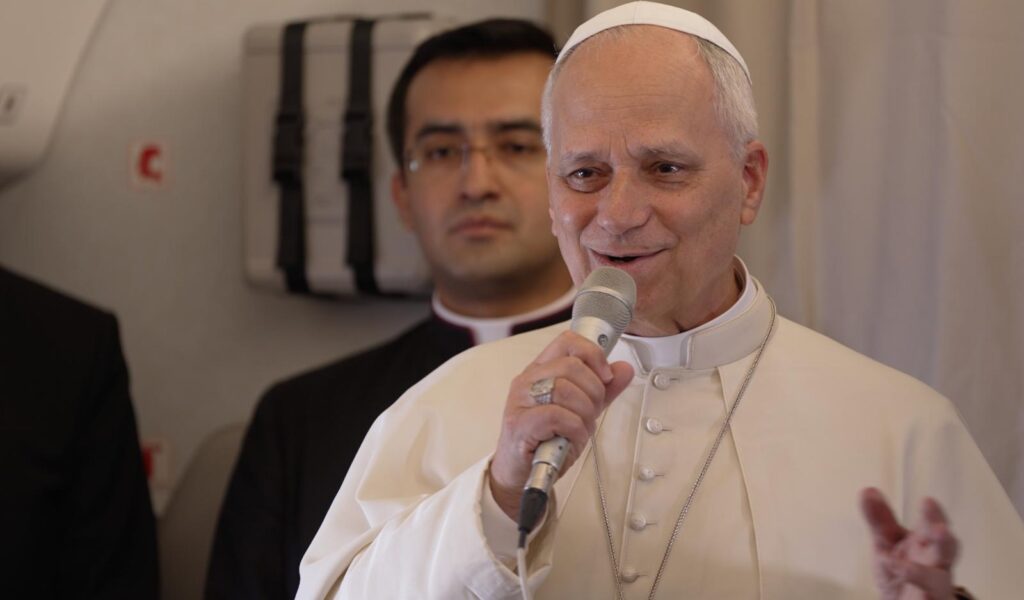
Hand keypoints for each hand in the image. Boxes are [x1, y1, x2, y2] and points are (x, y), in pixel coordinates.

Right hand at [488, 331, 633, 519]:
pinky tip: (571, 439)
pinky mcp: (520, 424)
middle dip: (594, 391)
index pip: (568, 342)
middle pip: (571, 366)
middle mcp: (527, 380)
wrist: (520, 473)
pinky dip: (574, 430)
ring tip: (579, 429)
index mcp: (540, 370)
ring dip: (584, 413)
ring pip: (565, 389)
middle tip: (592, 412)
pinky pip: (558, 416)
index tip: (605, 376)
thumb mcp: (580, 411)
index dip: (593, 354)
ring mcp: (520, 401)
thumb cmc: (547, 439)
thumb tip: (624, 369)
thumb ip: (602, 390)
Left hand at [860, 487, 958, 599]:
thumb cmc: (900, 571)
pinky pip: (927, 599)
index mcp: (925, 543)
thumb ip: (879, 520)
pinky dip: (917, 593)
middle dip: (944, 540)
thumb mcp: (886, 544)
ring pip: (938, 581)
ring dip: (924, 574)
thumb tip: (867, 489)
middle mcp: (936, 563)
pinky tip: (900, 579)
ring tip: (904, 568)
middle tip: (940, 529)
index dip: (933, 515)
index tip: (928, 501)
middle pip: (945, 550)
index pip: (932, 525)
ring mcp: (935, 586)